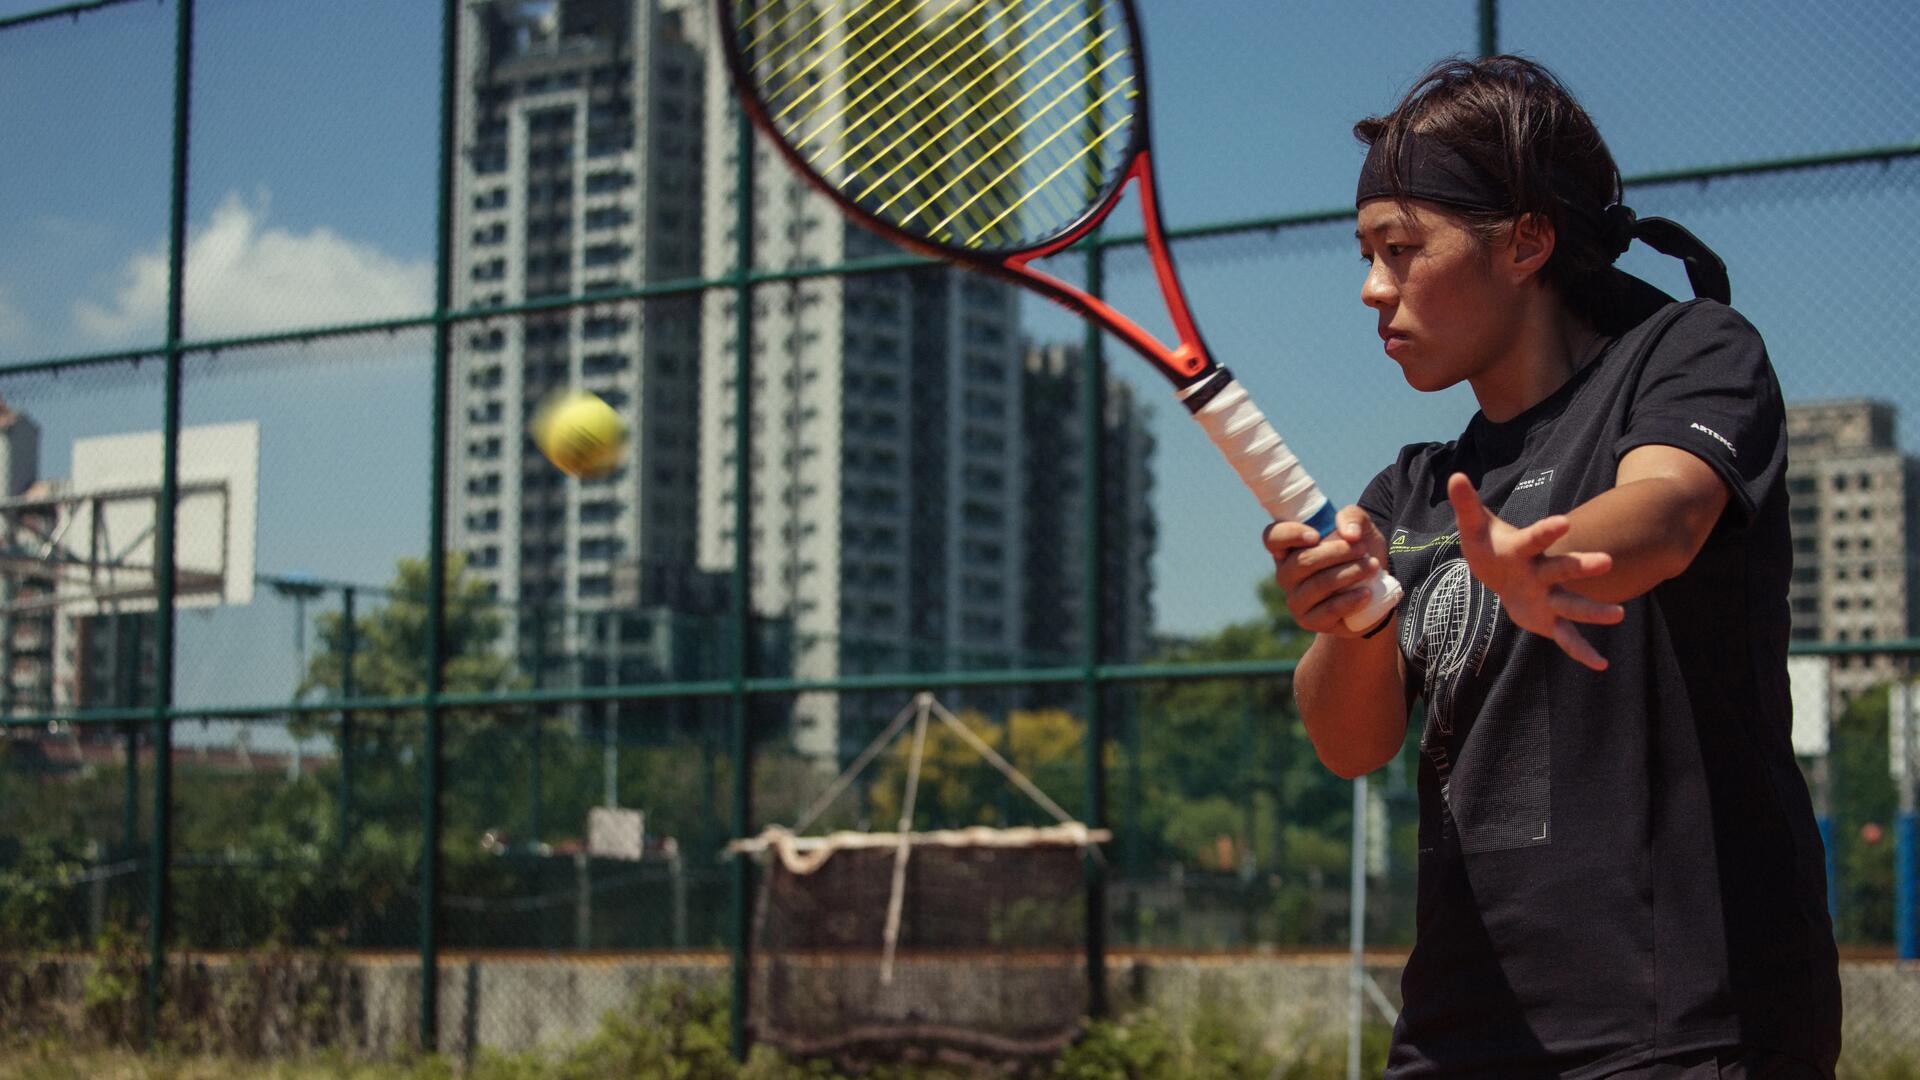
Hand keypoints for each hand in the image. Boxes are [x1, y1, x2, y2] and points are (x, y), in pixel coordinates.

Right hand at [1265, 507, 1391, 636]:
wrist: (1375, 591)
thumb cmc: (1359, 553)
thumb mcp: (1360, 528)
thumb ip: (1353, 517)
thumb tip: (1350, 533)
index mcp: (1289, 548)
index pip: (1272, 537)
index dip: (1290, 534)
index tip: (1316, 535)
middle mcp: (1286, 574)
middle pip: (1302, 561)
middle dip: (1336, 552)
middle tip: (1361, 548)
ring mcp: (1296, 600)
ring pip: (1318, 584)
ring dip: (1349, 573)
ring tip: (1372, 566)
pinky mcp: (1310, 621)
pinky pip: (1328, 610)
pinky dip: (1350, 600)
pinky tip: (1366, 592)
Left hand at [1446, 472, 1623, 670]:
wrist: (1501, 571)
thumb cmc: (1490, 545)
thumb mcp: (1474, 527)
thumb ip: (1467, 505)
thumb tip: (1455, 477)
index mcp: (1523, 549)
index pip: (1533, 538)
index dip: (1546, 530)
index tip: (1563, 522)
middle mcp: (1542, 572)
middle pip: (1562, 569)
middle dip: (1581, 567)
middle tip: (1606, 561)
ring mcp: (1548, 596)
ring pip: (1571, 604)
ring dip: (1592, 611)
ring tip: (1618, 616)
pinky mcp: (1548, 619)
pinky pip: (1566, 636)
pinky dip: (1581, 650)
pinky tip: (1600, 665)